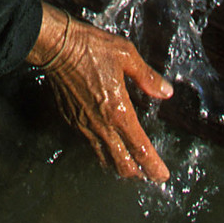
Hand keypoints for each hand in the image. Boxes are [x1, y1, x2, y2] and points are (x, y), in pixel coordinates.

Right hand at [32, 6, 172, 183]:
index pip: (140, 149)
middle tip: (150, 174)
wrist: (57, 47)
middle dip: (139, 173)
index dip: (153, 166)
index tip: (163, 176)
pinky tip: (109, 145)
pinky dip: (104, 153)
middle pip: (122, 165)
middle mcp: (101, 126)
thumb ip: (147, 77)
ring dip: (120, 166)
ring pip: (105, 159)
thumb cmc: (92, 47)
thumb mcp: (126, 55)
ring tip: (132, 166)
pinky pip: (91, 146)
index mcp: (118, 111)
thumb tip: (166, 92)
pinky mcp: (72, 122)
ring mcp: (84, 126)